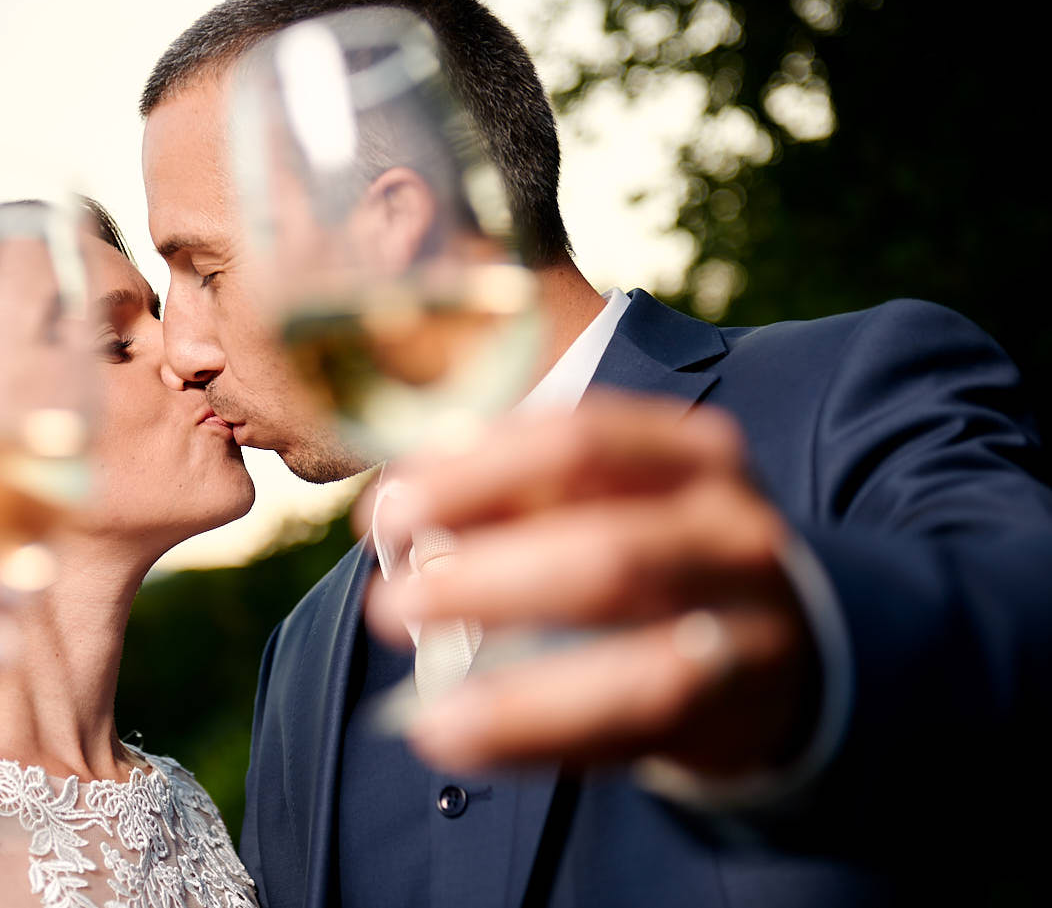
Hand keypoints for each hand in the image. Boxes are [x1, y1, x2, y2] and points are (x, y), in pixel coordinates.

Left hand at [364, 392, 819, 781]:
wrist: (788, 651)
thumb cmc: (658, 560)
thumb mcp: (612, 502)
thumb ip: (524, 495)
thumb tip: (399, 508)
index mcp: (689, 453)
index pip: (577, 443)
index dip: (471, 473)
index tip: (387, 506)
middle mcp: (729, 527)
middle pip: (604, 550)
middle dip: (484, 577)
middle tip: (390, 599)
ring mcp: (745, 619)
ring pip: (631, 662)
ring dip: (507, 673)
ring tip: (420, 681)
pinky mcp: (732, 705)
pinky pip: (626, 723)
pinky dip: (523, 729)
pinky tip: (446, 733)